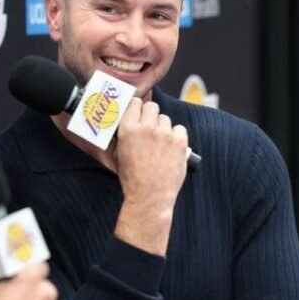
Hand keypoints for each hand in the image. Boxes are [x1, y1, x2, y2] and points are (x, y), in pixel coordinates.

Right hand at [113, 98, 187, 255]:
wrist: (150, 195)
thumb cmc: (132, 179)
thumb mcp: (118, 155)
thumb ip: (120, 137)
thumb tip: (123, 126)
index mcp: (128, 129)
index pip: (135, 103)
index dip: (137, 108)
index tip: (139, 113)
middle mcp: (146, 128)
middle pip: (152, 107)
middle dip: (150, 115)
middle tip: (150, 127)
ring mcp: (165, 134)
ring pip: (165, 118)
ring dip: (163, 127)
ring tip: (160, 142)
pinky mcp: (180, 142)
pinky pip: (179, 128)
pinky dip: (176, 135)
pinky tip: (171, 146)